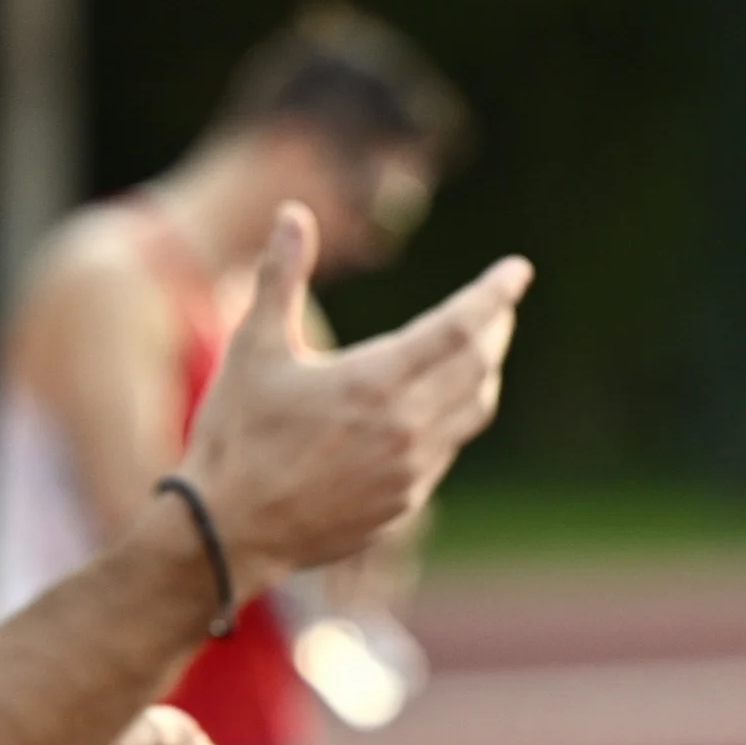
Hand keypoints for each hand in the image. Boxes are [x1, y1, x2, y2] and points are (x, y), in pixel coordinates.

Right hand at [176, 202, 528, 594]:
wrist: (227, 531)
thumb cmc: (236, 434)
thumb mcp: (254, 346)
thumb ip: (281, 276)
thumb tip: (294, 213)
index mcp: (375, 382)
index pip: (459, 327)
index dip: (493, 295)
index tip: (518, 270)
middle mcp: (405, 428)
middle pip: (479, 366)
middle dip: (495, 329)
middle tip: (498, 305)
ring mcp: (410, 470)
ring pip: (472, 410)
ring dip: (482, 373)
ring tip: (479, 348)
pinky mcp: (403, 502)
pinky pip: (447, 448)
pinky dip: (455, 416)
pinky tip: (437, 405)